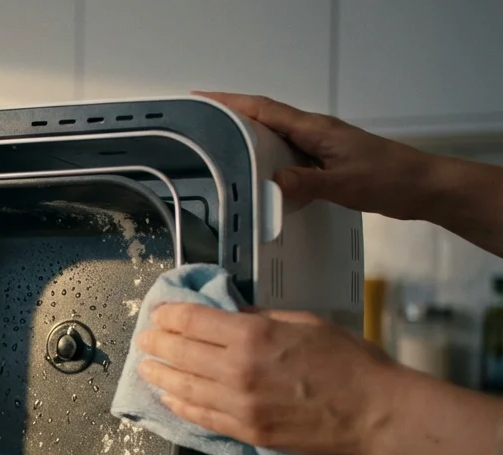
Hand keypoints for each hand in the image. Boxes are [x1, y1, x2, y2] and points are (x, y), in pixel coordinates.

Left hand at [136, 303, 399, 454]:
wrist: (374, 412)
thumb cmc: (349, 361)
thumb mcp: (304, 322)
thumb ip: (261, 319)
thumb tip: (230, 316)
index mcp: (252, 336)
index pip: (192, 321)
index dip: (169, 315)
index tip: (159, 313)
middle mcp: (236, 370)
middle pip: (179, 353)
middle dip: (156, 343)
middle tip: (144, 340)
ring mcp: (238, 405)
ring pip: (182, 387)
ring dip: (159, 375)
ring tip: (146, 368)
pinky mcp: (245, 432)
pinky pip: (200, 417)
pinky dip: (179, 405)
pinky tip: (169, 398)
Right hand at [196, 91, 436, 220]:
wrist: (423, 187)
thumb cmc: (388, 180)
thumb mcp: (345, 185)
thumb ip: (307, 184)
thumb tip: (269, 184)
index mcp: (315, 129)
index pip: (265, 109)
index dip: (231, 103)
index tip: (200, 99)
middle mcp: (314, 132)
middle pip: (265, 117)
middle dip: (231, 116)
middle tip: (198, 124)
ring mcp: (321, 146)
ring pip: (275, 136)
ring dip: (247, 136)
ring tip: (216, 146)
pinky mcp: (326, 161)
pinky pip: (287, 154)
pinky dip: (266, 157)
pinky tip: (256, 173)